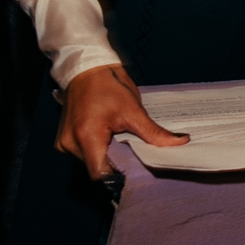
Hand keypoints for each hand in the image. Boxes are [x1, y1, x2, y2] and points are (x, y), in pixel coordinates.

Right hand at [57, 64, 188, 180]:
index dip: (118, 176)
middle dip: (116, 163)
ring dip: (107, 155)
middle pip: (97, 168)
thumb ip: (153, 132)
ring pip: (92, 162)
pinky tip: (109, 138)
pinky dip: (98, 149)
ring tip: (120, 141)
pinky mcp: (65, 140)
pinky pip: (85, 153)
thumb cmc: (107, 85)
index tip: (135, 170)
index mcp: (86, 136)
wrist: (86, 69)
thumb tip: (179, 142)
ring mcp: (65, 142)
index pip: (101, 173)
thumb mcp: (133, 109)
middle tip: (134, 153)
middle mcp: (70, 143)